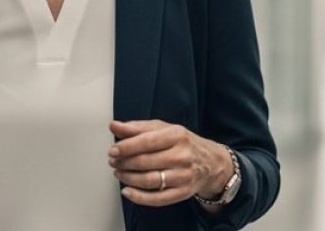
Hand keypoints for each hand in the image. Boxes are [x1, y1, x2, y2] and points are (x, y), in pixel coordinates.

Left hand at [108, 119, 231, 206]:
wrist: (211, 162)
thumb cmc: (183, 144)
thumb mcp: (164, 129)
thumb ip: (137, 128)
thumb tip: (114, 126)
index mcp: (177, 135)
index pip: (147, 141)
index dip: (126, 147)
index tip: (113, 150)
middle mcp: (182, 155)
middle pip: (146, 161)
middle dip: (124, 162)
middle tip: (113, 161)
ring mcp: (183, 176)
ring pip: (149, 180)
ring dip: (128, 178)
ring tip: (119, 173)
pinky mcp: (183, 192)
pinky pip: (157, 199)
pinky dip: (138, 197)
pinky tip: (127, 191)